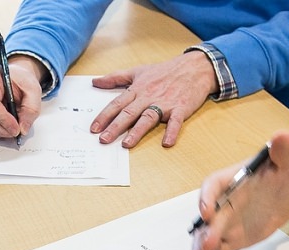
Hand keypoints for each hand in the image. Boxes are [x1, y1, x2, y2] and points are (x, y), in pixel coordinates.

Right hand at [0, 56, 43, 139]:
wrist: (13, 79)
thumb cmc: (20, 81)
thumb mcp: (33, 91)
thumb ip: (31, 109)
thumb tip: (23, 129)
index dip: (3, 120)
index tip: (16, 129)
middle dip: (1, 129)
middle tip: (15, 133)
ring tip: (10, 131)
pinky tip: (2, 128)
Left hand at [90, 51, 216, 147]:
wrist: (195, 67)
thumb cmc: (165, 71)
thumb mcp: (138, 71)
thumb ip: (116, 78)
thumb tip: (95, 82)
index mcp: (138, 89)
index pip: (117, 104)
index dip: (104, 116)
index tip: (93, 128)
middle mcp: (148, 97)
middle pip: (129, 113)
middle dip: (115, 127)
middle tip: (103, 139)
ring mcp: (164, 103)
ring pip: (148, 118)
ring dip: (137, 131)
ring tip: (127, 144)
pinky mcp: (180, 108)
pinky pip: (175, 121)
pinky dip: (171, 132)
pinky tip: (166, 143)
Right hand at [190, 131, 288, 249]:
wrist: (288, 192)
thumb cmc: (285, 170)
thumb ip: (283, 150)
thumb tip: (282, 136)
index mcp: (230, 179)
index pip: (213, 186)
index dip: (207, 198)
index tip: (207, 212)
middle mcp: (222, 202)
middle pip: (209, 218)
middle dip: (206, 232)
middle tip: (206, 245)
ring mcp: (225, 223)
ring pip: (209, 237)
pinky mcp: (231, 239)